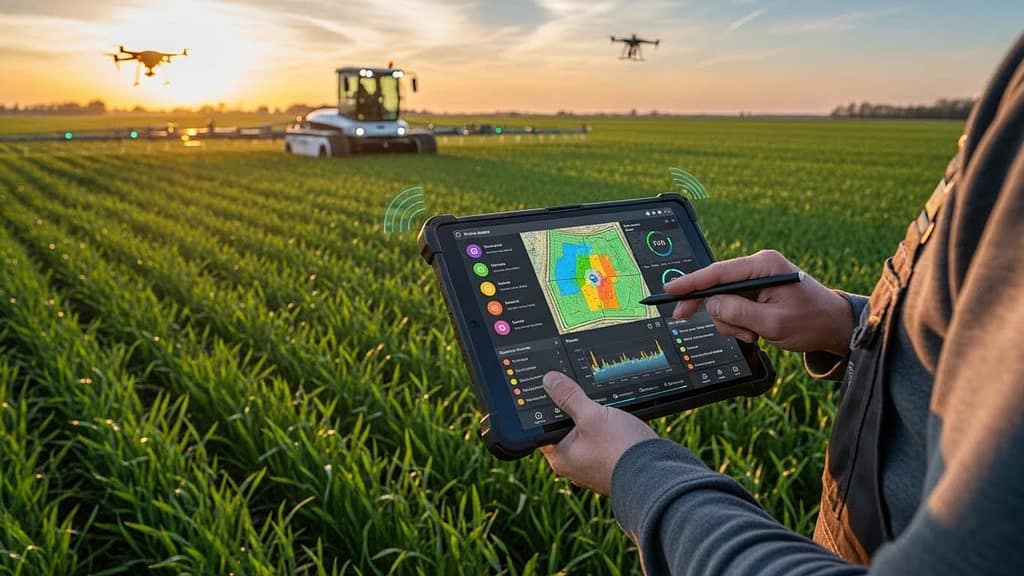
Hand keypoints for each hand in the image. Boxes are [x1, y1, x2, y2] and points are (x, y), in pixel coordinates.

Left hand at [538, 371, 658, 495]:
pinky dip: (609, 428)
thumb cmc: (620, 450)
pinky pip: (605, 439)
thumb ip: (569, 396)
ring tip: (606, 408)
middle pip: (566, 427)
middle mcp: (574, 463)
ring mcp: (593, 464)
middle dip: (574, 409)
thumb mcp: (591, 415)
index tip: (553, 388)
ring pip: (588, 432)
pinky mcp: (612, 461)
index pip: (543, 426)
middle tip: (582, 393)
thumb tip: (549, 381)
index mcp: (560, 456)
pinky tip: (618, 419)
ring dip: (595, 418)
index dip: (547, 406)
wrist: (658, 474)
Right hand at [665, 250, 853, 355]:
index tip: (670, 290)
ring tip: (753, 334)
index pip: (719, 272)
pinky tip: (756, 331)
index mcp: (765, 266)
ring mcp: (758, 278)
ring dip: (731, 322)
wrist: (835, 327)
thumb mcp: (773, 323)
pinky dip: (739, 322)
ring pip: (723, 301)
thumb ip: (738, 313)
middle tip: (683, 318)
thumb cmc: (812, 323)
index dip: (691, 282)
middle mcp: (759, 266)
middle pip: (717, 287)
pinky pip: (734, 305)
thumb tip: (710, 304)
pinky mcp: (758, 290)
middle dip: (714, 311)